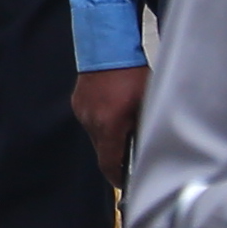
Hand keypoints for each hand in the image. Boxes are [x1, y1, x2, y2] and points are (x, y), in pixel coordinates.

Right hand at [75, 63, 148, 183]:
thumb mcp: (148, 104)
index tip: (127, 182)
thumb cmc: (134, 74)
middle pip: (102, 152)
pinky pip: (91, 121)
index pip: (109, 164)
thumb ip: (144, 129)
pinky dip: (102, 123)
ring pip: (96, 136)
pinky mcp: (78, 101)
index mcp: (109, 125)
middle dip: (116, 156)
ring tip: (126, 127)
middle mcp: (91, 120)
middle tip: (133, 153)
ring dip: (110, 138)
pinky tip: (115, 111)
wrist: (109, 45)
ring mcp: (82, 110)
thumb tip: (149, 148)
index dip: (118, 177)